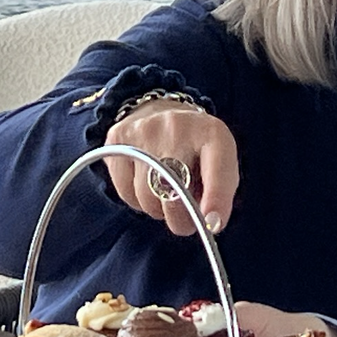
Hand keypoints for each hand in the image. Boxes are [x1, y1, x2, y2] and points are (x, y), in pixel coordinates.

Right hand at [104, 103, 237, 236]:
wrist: (160, 112)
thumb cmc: (195, 149)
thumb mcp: (218, 163)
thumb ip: (219, 193)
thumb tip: (210, 224)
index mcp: (211, 133)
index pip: (218, 169)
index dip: (216, 199)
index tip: (212, 224)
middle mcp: (177, 126)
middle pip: (175, 191)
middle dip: (180, 218)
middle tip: (183, 223)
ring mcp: (143, 130)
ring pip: (146, 197)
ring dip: (157, 208)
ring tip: (164, 194)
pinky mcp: (118, 139)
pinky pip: (125, 191)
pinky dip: (136, 200)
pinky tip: (145, 184)